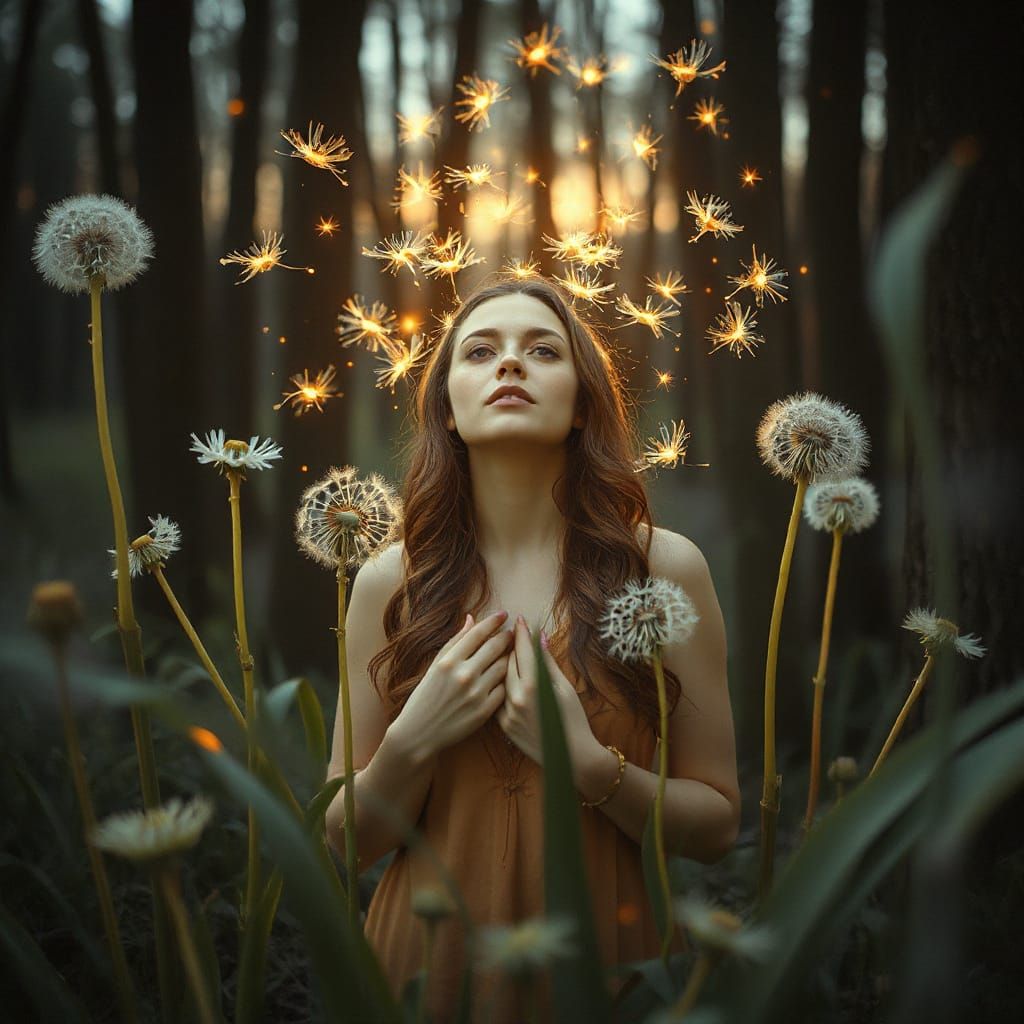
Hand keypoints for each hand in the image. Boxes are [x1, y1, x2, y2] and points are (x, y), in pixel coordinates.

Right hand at [390, 611, 512, 760]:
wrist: (419, 732)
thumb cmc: (425, 695)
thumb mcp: (435, 665)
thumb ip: (455, 641)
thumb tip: (471, 618)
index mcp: (449, 661)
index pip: (477, 633)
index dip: (493, 621)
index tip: (504, 614)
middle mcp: (463, 675)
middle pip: (495, 647)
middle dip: (506, 636)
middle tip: (512, 632)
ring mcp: (475, 693)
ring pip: (503, 667)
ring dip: (508, 658)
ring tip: (508, 653)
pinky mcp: (484, 711)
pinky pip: (503, 689)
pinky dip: (504, 682)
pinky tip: (503, 678)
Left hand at [496, 616, 597, 775]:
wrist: (570, 758)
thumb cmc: (574, 720)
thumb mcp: (565, 688)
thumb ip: (548, 663)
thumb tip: (541, 638)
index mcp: (535, 686)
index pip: (524, 651)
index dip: (522, 633)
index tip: (519, 619)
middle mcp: (517, 698)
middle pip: (508, 662)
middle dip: (510, 644)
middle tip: (510, 630)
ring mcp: (507, 713)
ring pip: (499, 679)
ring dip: (502, 663)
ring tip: (505, 651)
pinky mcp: (503, 726)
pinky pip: (497, 698)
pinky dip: (500, 685)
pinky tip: (502, 677)